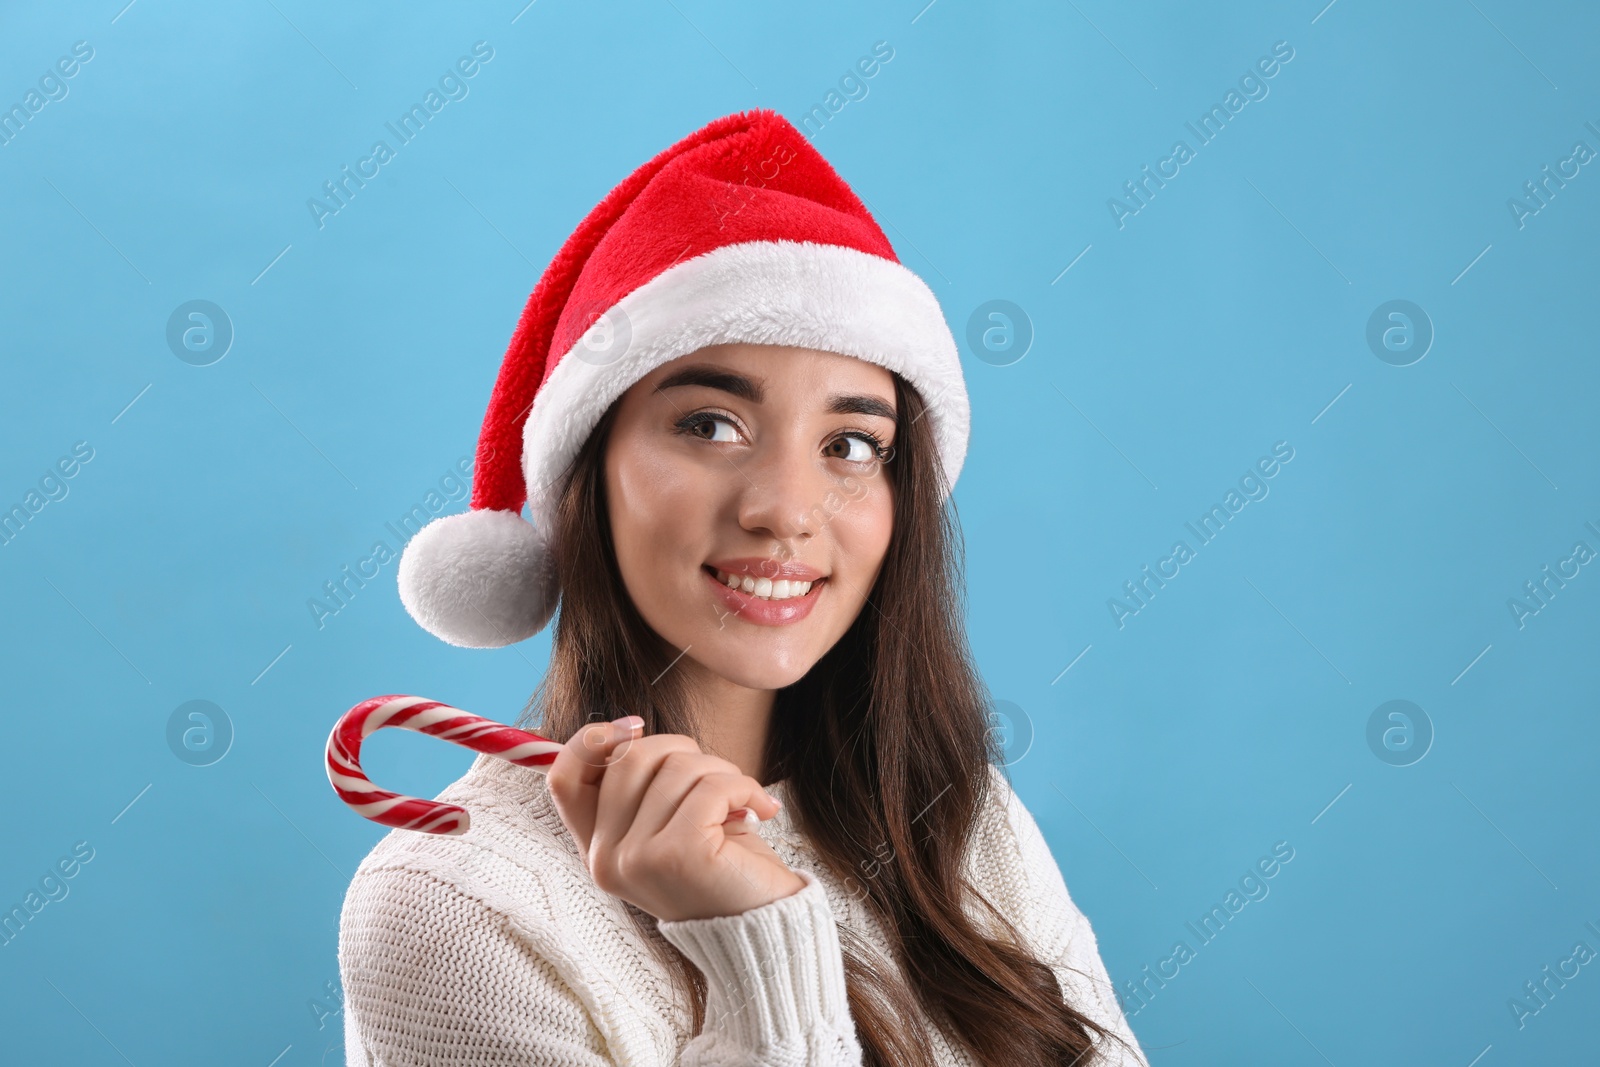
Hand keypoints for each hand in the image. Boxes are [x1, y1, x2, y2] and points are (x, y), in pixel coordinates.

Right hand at [545, 717, 806, 921]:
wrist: (766, 926)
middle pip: (629, 758)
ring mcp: (637, 859)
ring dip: (722, 771)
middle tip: (717, 780)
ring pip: (676, 767)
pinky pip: (711, 785)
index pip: (562, 778)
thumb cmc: (722, 863)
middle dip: (683, 751)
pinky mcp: (678, 854)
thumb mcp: (668, 821)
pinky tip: (759, 810)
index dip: (592, 739)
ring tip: (740, 802)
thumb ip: (640, 784)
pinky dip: (744, 786)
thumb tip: (628, 729)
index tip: (635, 727)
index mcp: (597, 849)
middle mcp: (605, 859)